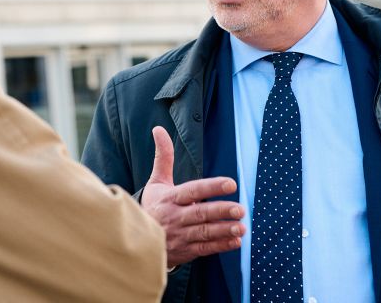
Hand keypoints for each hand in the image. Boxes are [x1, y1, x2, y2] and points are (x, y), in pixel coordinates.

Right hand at [142, 126, 245, 267]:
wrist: (139, 238)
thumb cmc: (153, 205)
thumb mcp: (157, 181)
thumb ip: (163, 156)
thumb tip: (159, 129)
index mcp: (170, 198)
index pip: (192, 190)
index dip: (211, 187)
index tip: (230, 183)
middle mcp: (175, 217)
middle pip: (200, 213)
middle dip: (220, 211)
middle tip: (240, 209)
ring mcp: (180, 235)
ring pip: (204, 233)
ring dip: (223, 230)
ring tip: (241, 227)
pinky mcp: (186, 250)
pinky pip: (205, 249)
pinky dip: (220, 245)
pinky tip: (235, 241)